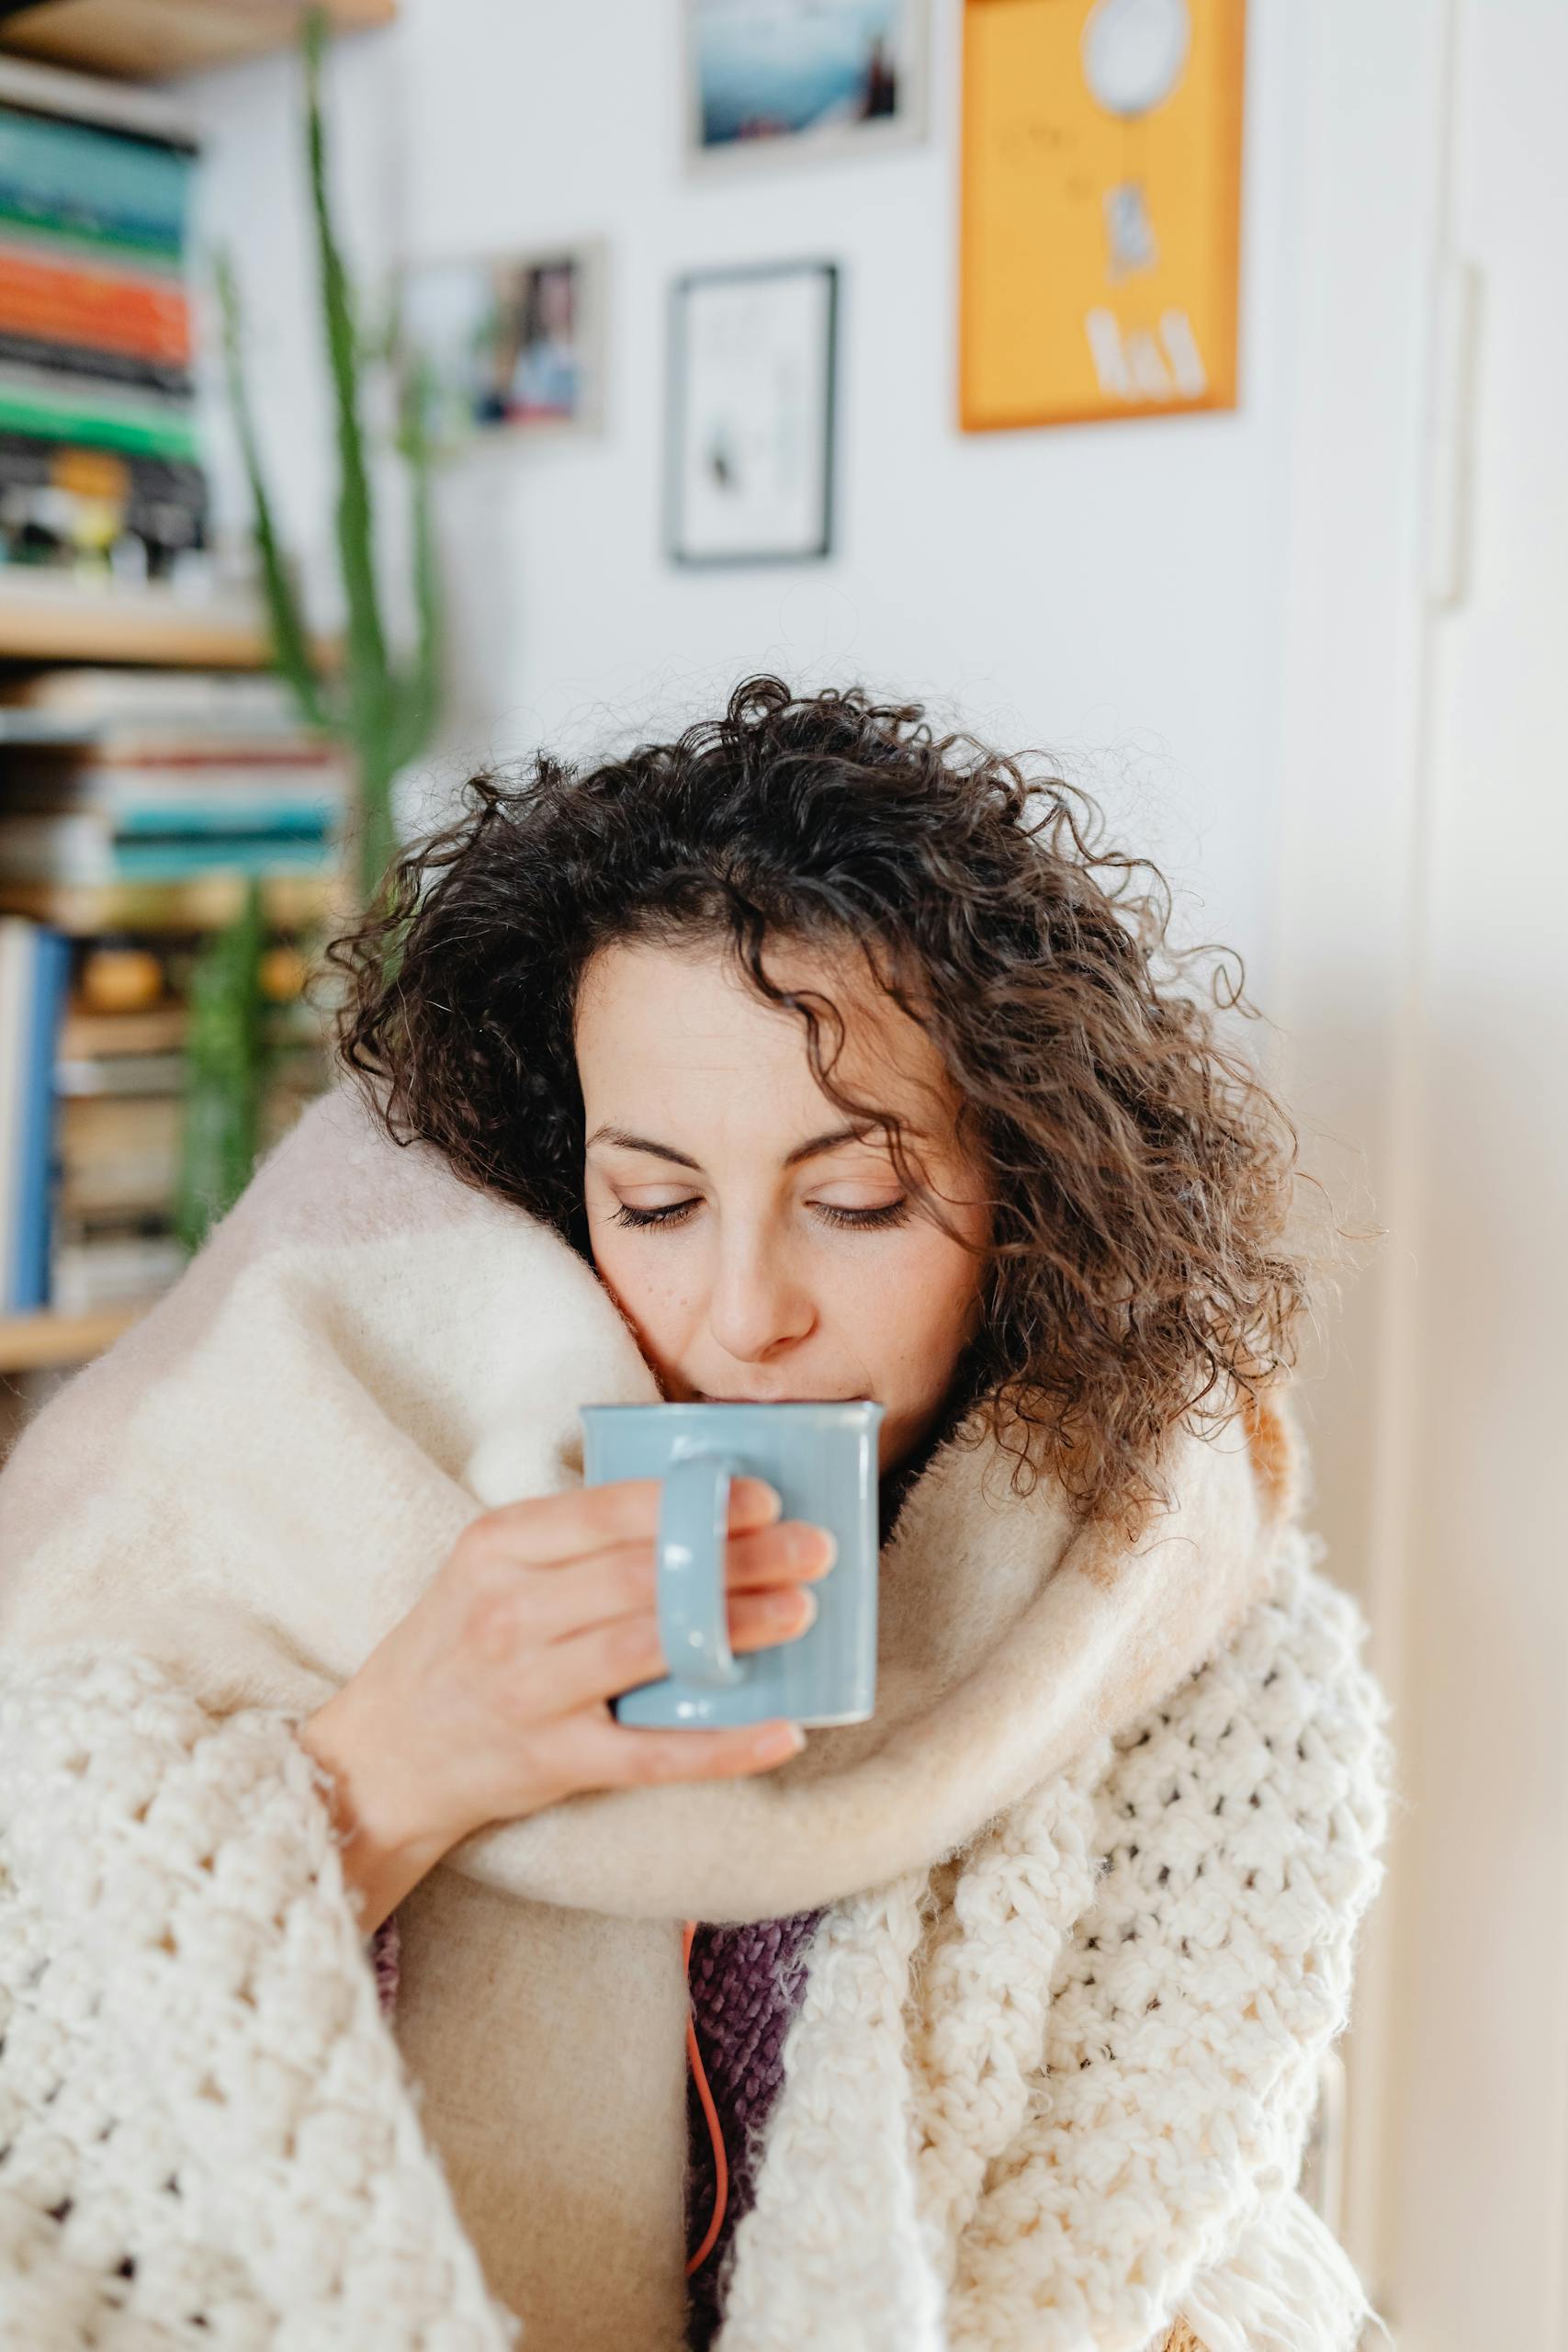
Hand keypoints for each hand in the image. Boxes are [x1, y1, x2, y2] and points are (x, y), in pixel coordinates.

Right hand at [298, 1475, 831, 1933]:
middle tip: (813, 1550)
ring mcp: (528, 1691)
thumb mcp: (491, 1568)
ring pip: (651, 1651)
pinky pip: (652, 1754)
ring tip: (801, 1613)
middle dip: (738, 1560)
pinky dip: (723, 1745)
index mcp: (498, 1547)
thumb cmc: (458, 1645)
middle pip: (643, 1577)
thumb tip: (696, 1509)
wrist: (382, 1756)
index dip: (693, 1503)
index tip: (764, 1497)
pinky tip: (782, 1730)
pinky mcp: (551, 1762)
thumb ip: (573, 1539)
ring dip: (737, 1630)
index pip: (608, 1513)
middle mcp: (508, 1614)